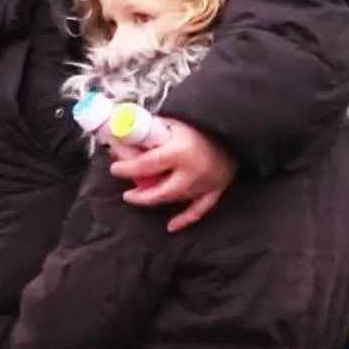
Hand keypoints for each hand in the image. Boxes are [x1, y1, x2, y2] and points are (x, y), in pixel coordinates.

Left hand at [106, 117, 238, 232]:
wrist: (234, 126)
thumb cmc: (198, 122)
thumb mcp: (172, 122)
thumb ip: (151, 130)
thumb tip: (124, 133)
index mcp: (178, 151)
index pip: (147, 164)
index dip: (128, 168)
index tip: (114, 169)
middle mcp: (192, 171)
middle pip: (162, 191)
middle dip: (141, 195)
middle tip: (127, 194)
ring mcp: (206, 183)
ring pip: (177, 199)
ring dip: (158, 200)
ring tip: (141, 197)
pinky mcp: (217, 189)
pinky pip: (200, 209)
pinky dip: (186, 219)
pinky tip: (171, 226)